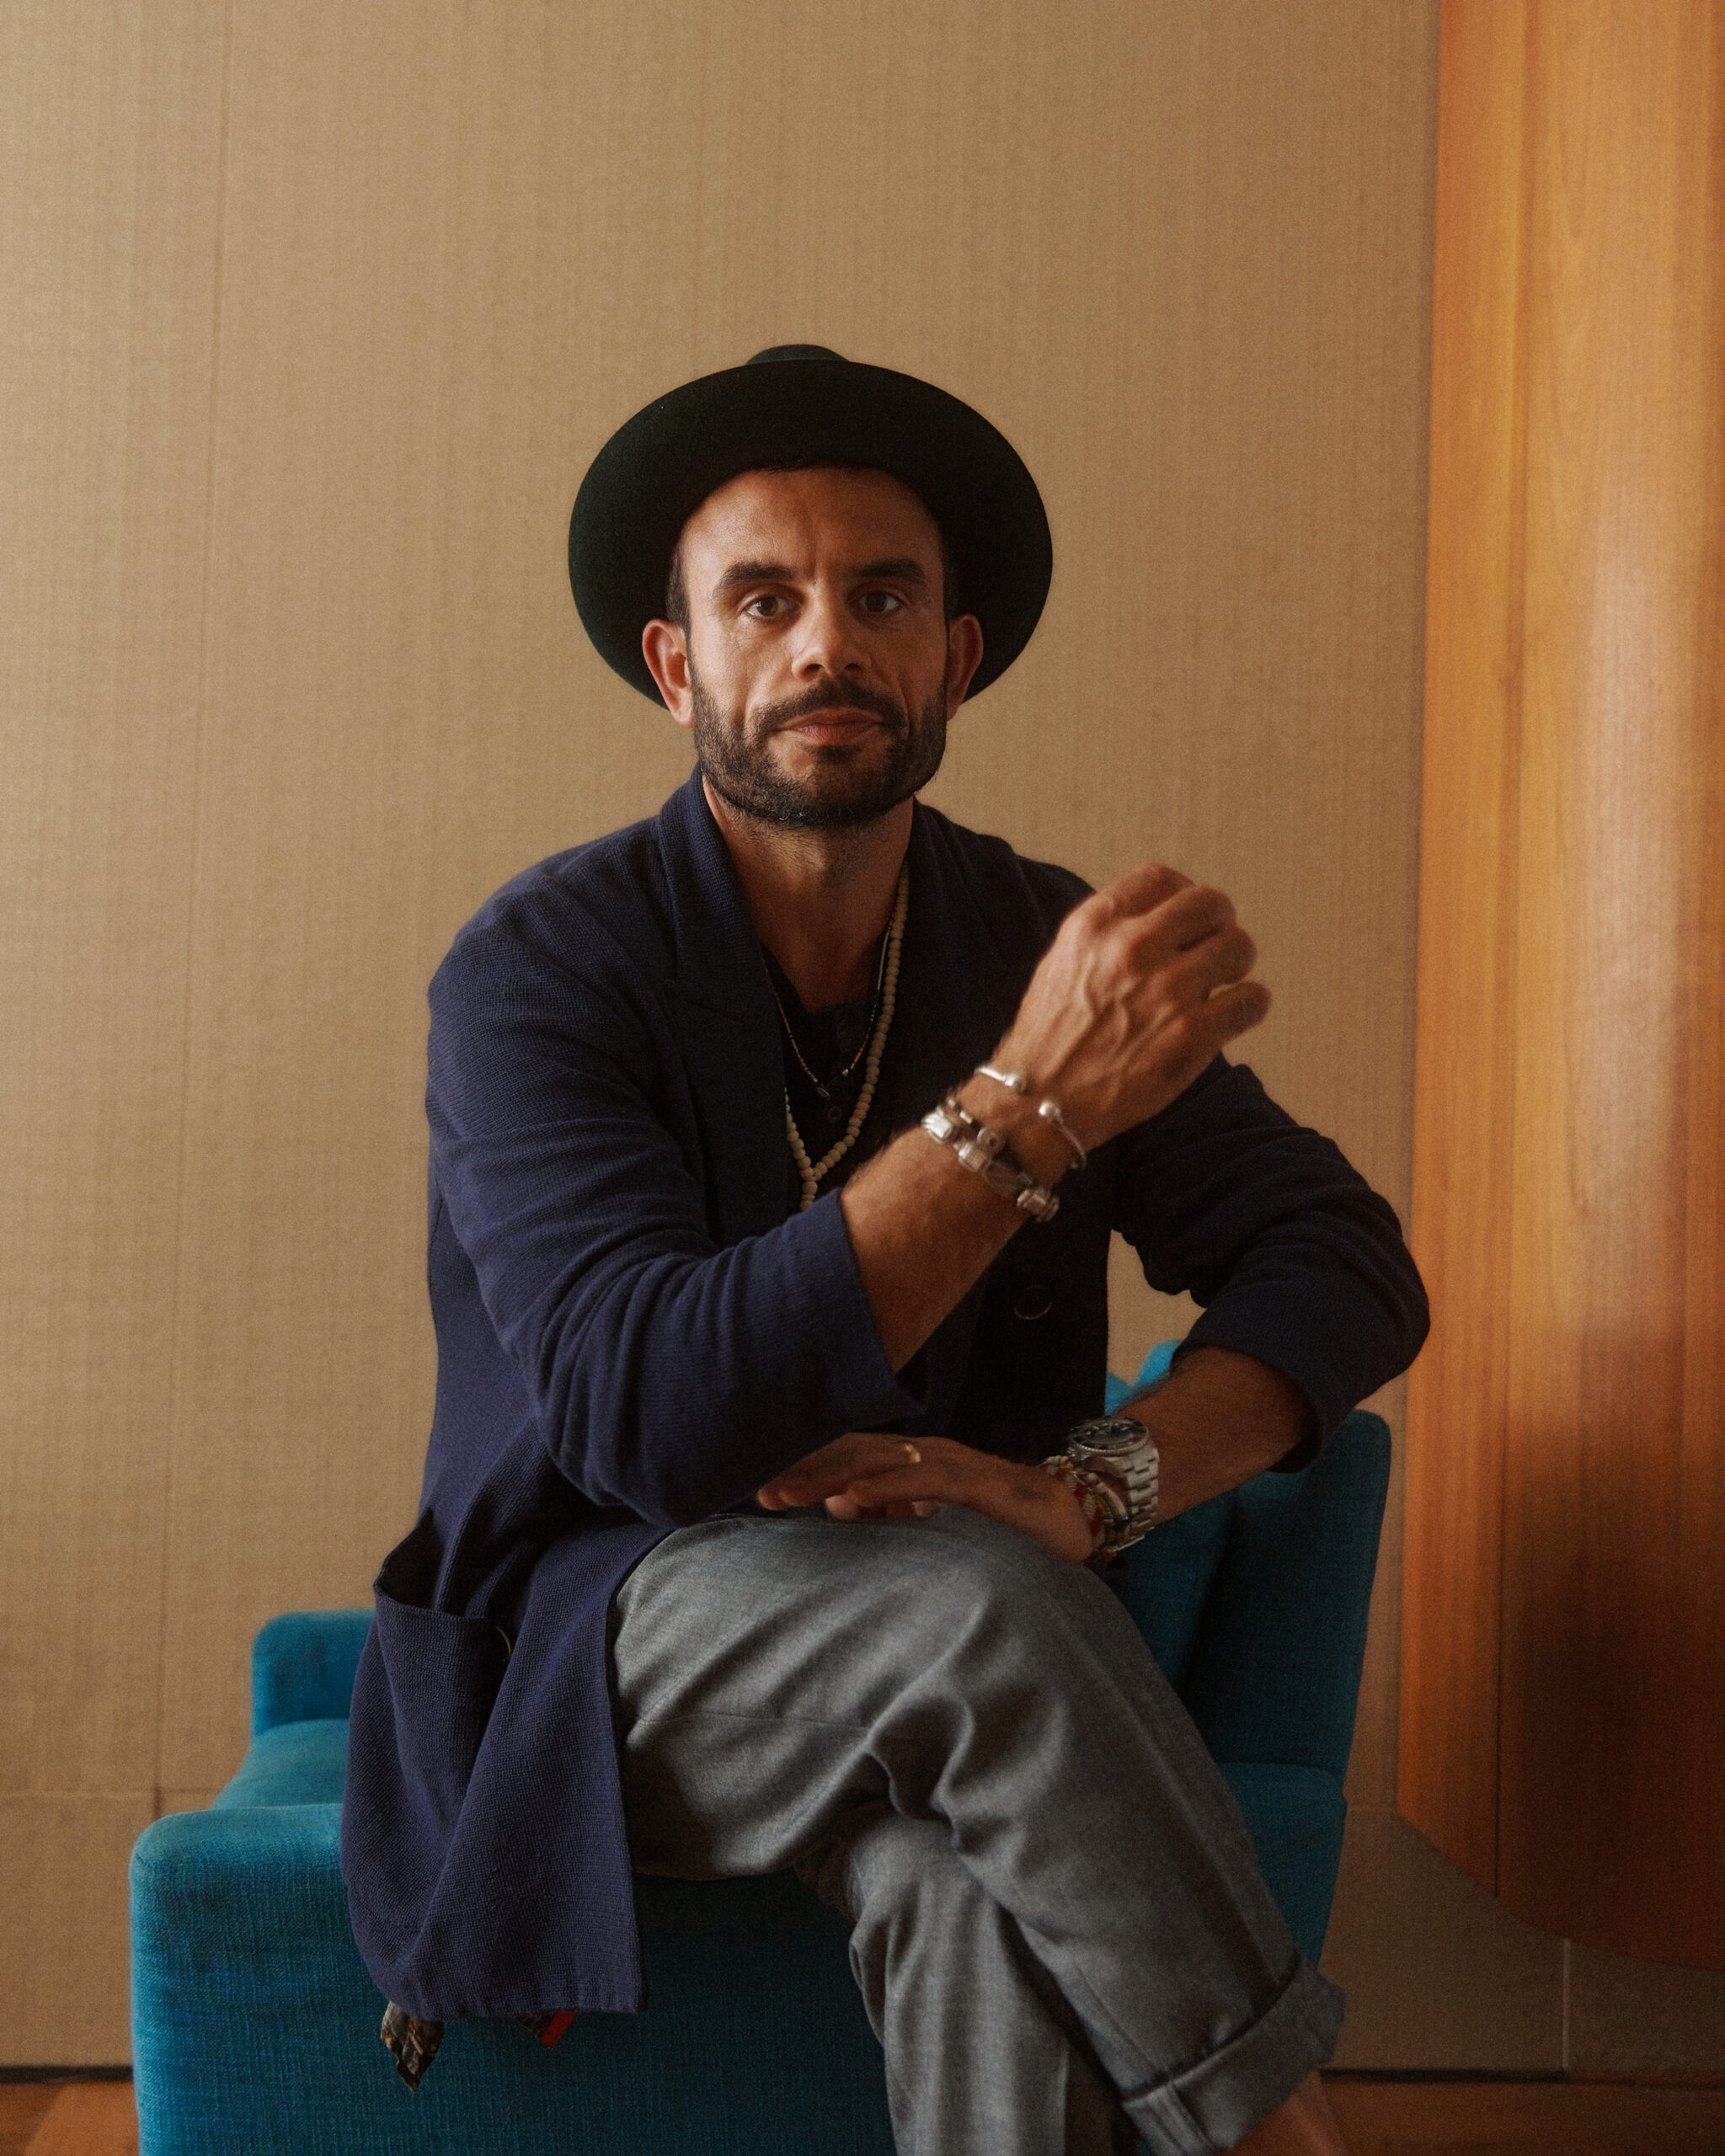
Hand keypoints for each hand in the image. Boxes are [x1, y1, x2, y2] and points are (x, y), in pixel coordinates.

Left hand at [757, 1432, 1094, 1563]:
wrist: (1072, 1516)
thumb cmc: (1000, 1523)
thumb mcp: (932, 1519)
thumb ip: (888, 1508)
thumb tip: (837, 1503)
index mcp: (910, 1464)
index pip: (846, 1460)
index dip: (803, 1471)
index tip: (759, 1487)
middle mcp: (925, 1455)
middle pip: (852, 1455)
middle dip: (803, 1472)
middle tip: (757, 1491)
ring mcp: (951, 1464)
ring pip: (881, 1463)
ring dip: (831, 1477)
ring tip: (788, 1493)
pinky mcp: (978, 1483)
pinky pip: (927, 1481)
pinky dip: (888, 1486)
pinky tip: (854, 1497)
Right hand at [988, 864, 1269, 1152]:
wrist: (1038, 1101)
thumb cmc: (1050, 1037)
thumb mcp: (1063, 961)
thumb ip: (1108, 933)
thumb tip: (1161, 921)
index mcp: (1095, 925)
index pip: (1162, 878)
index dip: (1184, 895)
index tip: (1188, 918)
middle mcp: (1131, 948)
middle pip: (1211, 903)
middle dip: (1220, 924)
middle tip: (1215, 948)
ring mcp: (1165, 991)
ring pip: (1238, 947)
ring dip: (1238, 964)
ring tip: (1224, 983)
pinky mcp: (1191, 1035)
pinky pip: (1252, 1000)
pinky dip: (1250, 1005)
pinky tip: (1233, 1014)